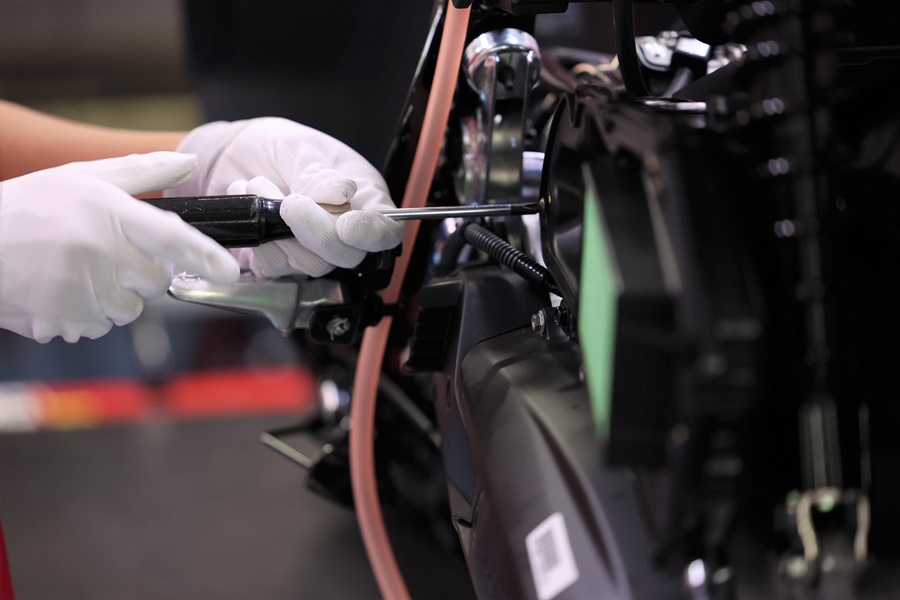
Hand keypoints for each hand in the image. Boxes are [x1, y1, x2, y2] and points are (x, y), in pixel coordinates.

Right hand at [0, 152, 239, 342]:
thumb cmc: (29, 207)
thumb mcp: (82, 178)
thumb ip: (141, 173)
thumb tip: (189, 163)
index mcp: (107, 212)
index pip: (172, 236)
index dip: (205, 256)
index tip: (229, 271)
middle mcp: (98, 250)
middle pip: (155, 282)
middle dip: (139, 274)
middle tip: (103, 254)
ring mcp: (81, 288)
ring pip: (128, 309)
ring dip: (111, 297)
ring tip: (72, 271)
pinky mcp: (65, 318)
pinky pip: (98, 326)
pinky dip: (84, 314)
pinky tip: (57, 291)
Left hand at [168, 117, 403, 277]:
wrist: (233, 154)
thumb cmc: (276, 145)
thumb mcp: (299, 146)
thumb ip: (317, 172)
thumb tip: (339, 194)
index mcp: (364, 196)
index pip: (386, 229)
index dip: (371, 234)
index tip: (346, 225)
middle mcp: (345, 228)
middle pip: (349, 255)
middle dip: (318, 234)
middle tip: (290, 203)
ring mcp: (313, 248)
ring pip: (312, 265)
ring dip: (280, 230)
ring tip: (259, 185)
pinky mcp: (282, 258)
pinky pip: (277, 267)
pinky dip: (260, 241)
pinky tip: (251, 205)